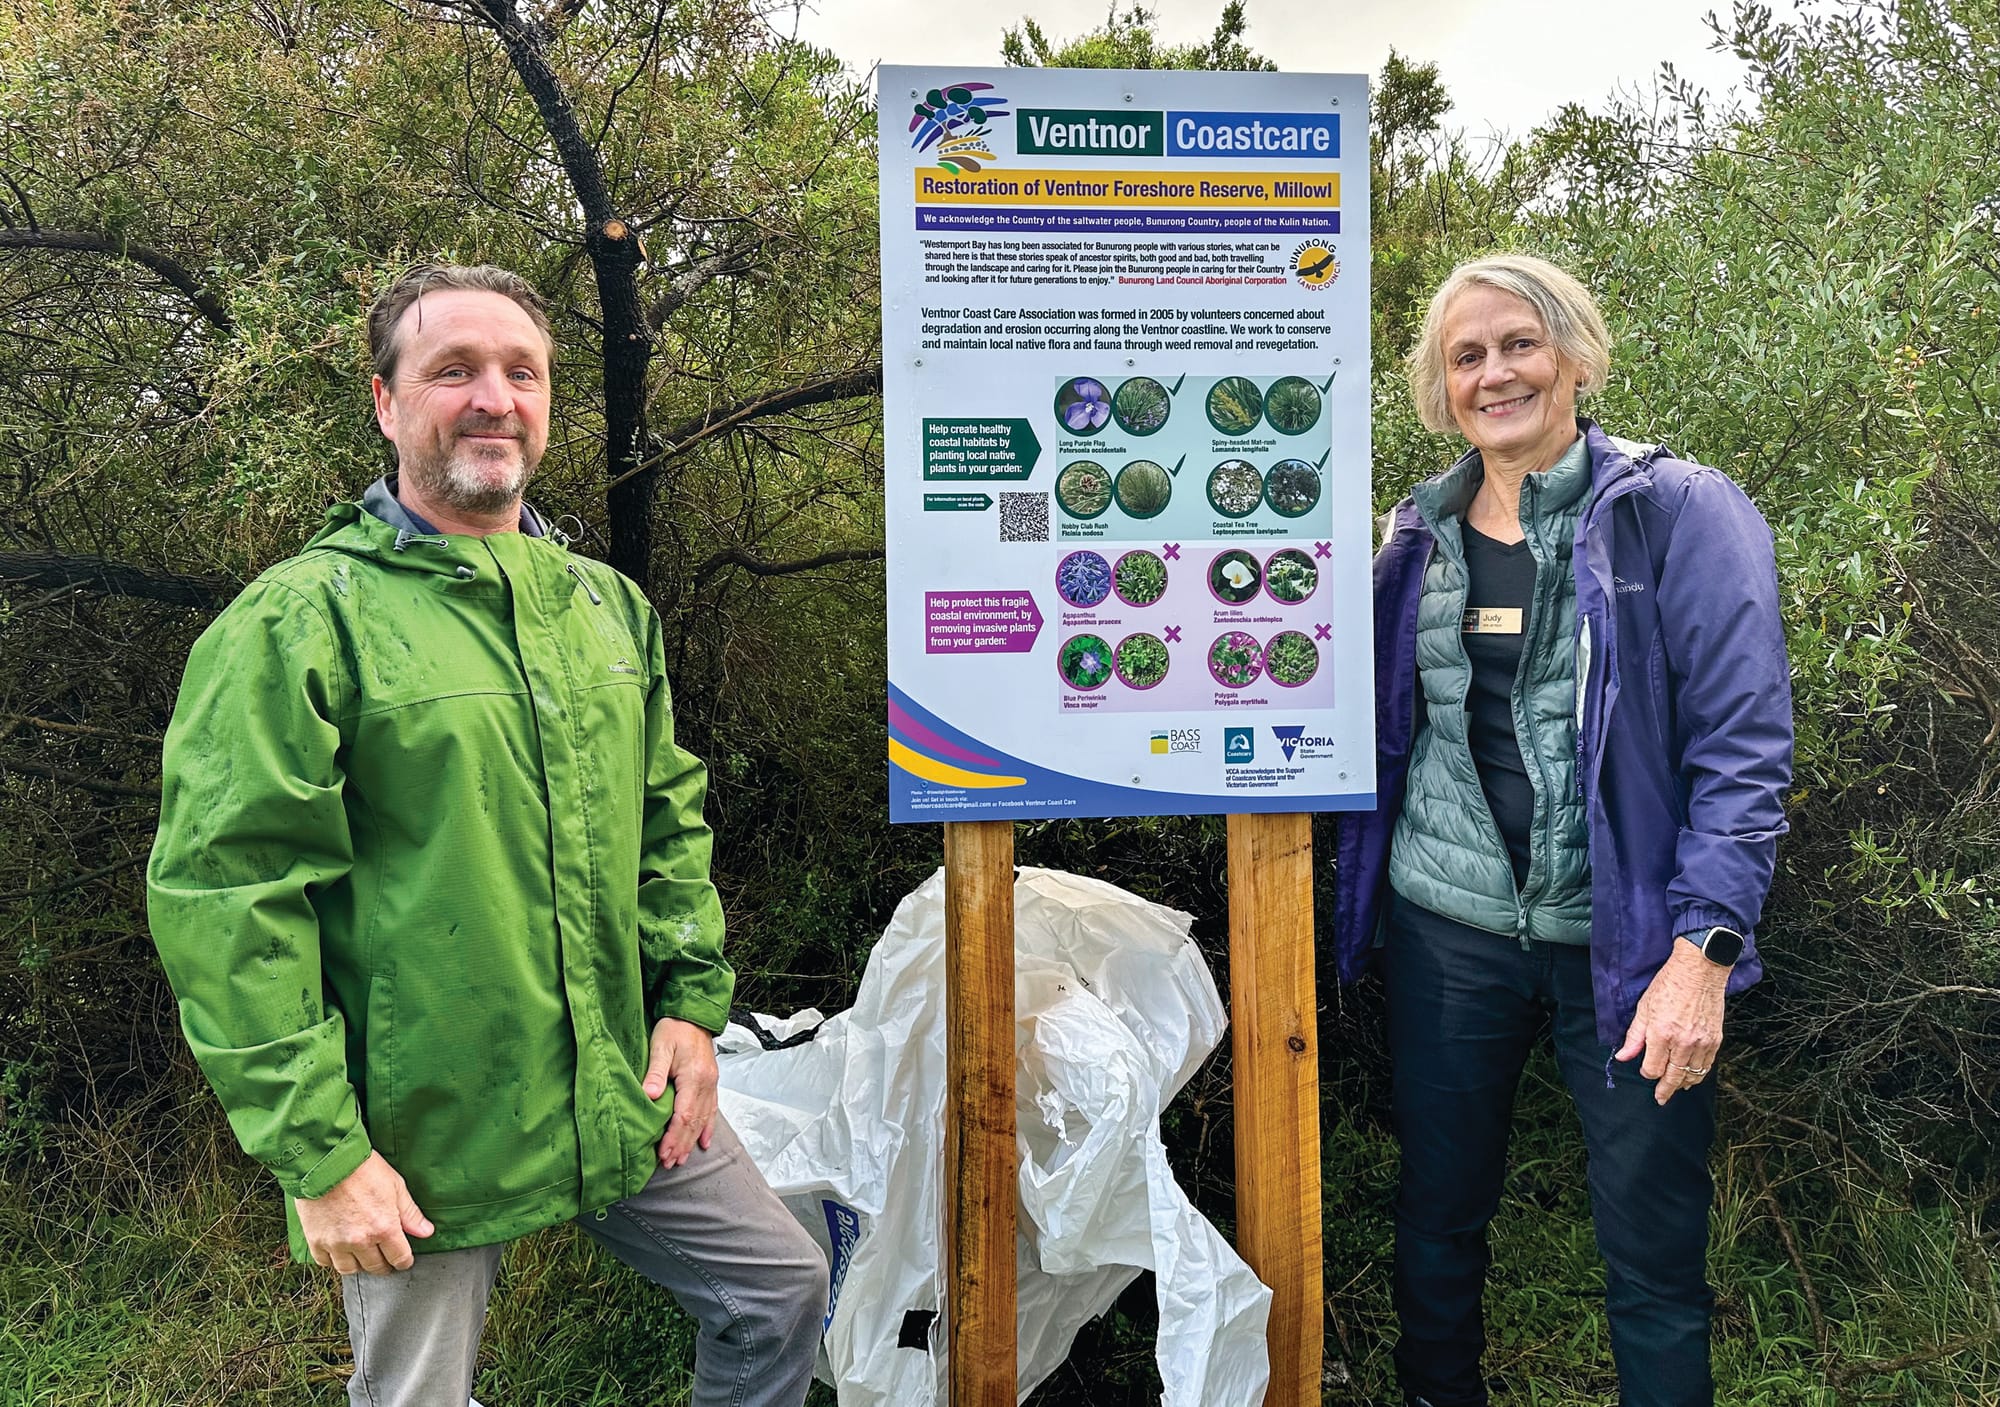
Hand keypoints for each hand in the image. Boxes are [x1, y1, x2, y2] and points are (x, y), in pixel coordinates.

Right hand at [295, 1151, 433, 1274]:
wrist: (326, 1161)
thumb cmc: (363, 1169)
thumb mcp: (395, 1186)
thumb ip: (410, 1213)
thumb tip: (426, 1232)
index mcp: (384, 1228)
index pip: (399, 1258)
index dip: (404, 1261)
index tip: (403, 1259)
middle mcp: (361, 1241)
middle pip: (375, 1267)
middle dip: (383, 1264)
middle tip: (384, 1257)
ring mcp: (336, 1243)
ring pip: (349, 1270)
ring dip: (358, 1264)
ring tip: (362, 1255)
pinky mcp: (316, 1241)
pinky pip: (326, 1262)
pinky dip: (333, 1259)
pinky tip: (339, 1249)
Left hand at [644, 1017, 718, 1167]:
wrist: (693, 1015)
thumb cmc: (675, 1027)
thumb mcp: (660, 1045)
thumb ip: (655, 1071)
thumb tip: (649, 1094)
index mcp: (694, 1077)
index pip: (683, 1115)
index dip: (673, 1137)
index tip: (663, 1153)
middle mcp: (706, 1084)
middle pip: (694, 1122)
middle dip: (681, 1145)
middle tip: (669, 1163)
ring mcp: (711, 1085)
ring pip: (703, 1120)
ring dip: (691, 1141)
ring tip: (681, 1158)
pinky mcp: (711, 1083)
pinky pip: (711, 1110)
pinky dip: (707, 1128)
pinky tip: (704, 1142)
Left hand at [1614, 940, 1728, 1105]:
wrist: (1699, 971)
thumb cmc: (1669, 985)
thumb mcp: (1644, 1008)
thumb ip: (1634, 1036)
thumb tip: (1623, 1057)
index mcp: (1661, 1034)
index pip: (1652, 1068)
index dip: (1647, 1073)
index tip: (1645, 1071)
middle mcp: (1683, 1042)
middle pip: (1674, 1077)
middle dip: (1665, 1089)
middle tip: (1661, 1098)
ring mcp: (1702, 1042)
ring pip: (1693, 1074)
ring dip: (1684, 1083)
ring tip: (1677, 1088)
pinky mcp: (1715, 1039)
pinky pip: (1708, 1065)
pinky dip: (1699, 1073)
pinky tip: (1693, 1074)